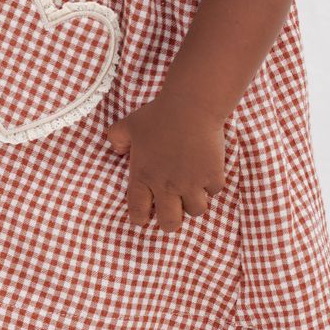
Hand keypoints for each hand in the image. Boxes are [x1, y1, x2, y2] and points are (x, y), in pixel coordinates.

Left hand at [105, 91, 226, 232]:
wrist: (190, 106)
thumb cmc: (158, 114)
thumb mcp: (129, 124)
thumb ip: (116, 138)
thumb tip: (116, 150)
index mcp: (143, 176)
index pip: (138, 211)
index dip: (140, 218)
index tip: (144, 217)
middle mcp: (167, 186)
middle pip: (170, 223)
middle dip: (170, 222)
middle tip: (172, 212)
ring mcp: (191, 183)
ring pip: (195, 211)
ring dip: (193, 202)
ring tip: (192, 191)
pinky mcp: (212, 176)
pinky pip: (214, 192)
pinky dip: (211, 185)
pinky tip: (207, 172)